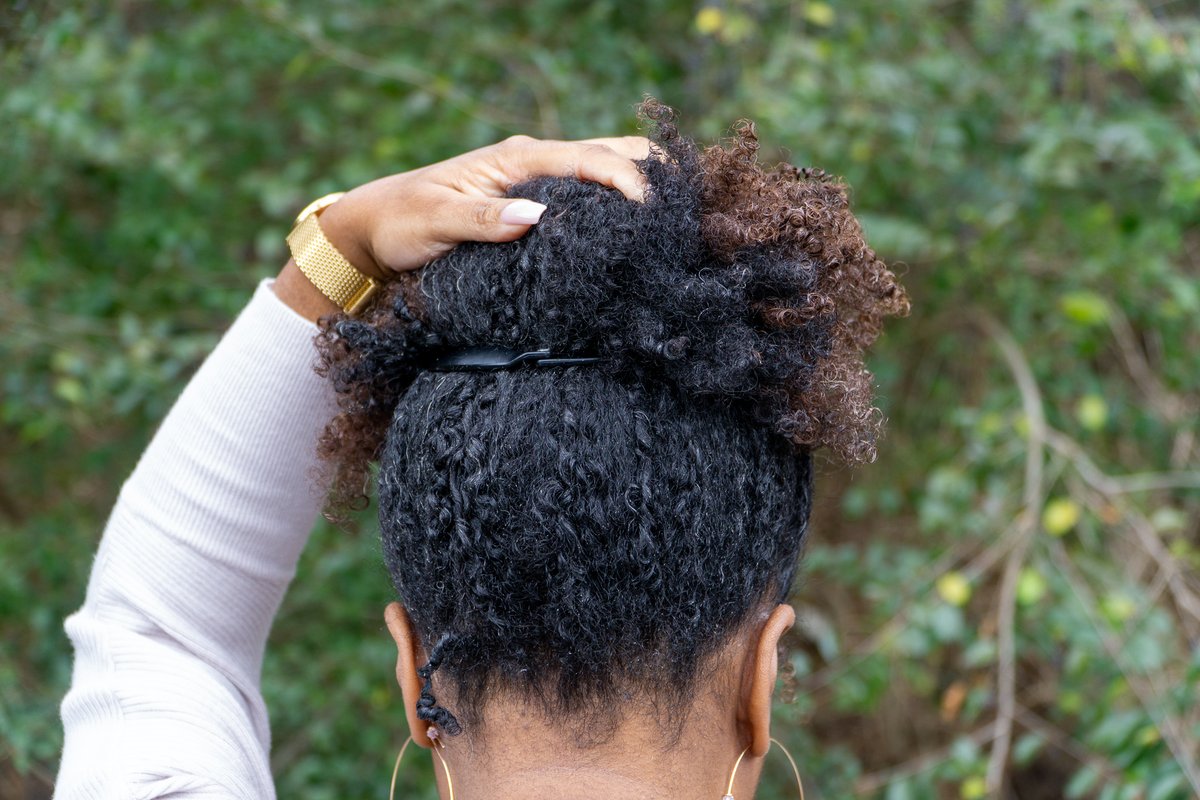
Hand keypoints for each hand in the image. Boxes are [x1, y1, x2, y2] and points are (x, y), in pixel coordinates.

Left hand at [275, 135, 650, 320]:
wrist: (375, 228)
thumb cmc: (403, 223)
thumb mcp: (435, 223)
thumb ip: (481, 220)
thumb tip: (534, 215)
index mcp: (515, 158)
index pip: (586, 159)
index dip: (626, 180)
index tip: (650, 209)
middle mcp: (531, 161)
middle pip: (606, 152)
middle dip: (650, 170)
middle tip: (689, 201)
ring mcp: (534, 179)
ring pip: (601, 168)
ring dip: (640, 182)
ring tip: (678, 212)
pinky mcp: (532, 200)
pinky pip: (586, 193)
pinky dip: (618, 200)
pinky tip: (638, 224)